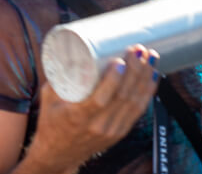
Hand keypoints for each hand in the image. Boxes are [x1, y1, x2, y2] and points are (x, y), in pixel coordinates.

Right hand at [25, 46, 158, 171]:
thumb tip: (68, 47)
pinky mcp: (120, 132)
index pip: (101, 99)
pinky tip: (154, 77)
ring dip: (145, 78)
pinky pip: (138, 111)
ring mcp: (112, 130)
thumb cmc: (51, 122)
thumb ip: (59, 75)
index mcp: (78, 116)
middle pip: (123, 97)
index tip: (119, 61)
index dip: (113, 80)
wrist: (59, 154)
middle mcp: (98, 125)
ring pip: (135, 103)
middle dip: (135, 71)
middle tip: (137, 49)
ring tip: (151, 56)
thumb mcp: (48, 97)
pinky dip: (148, 92)